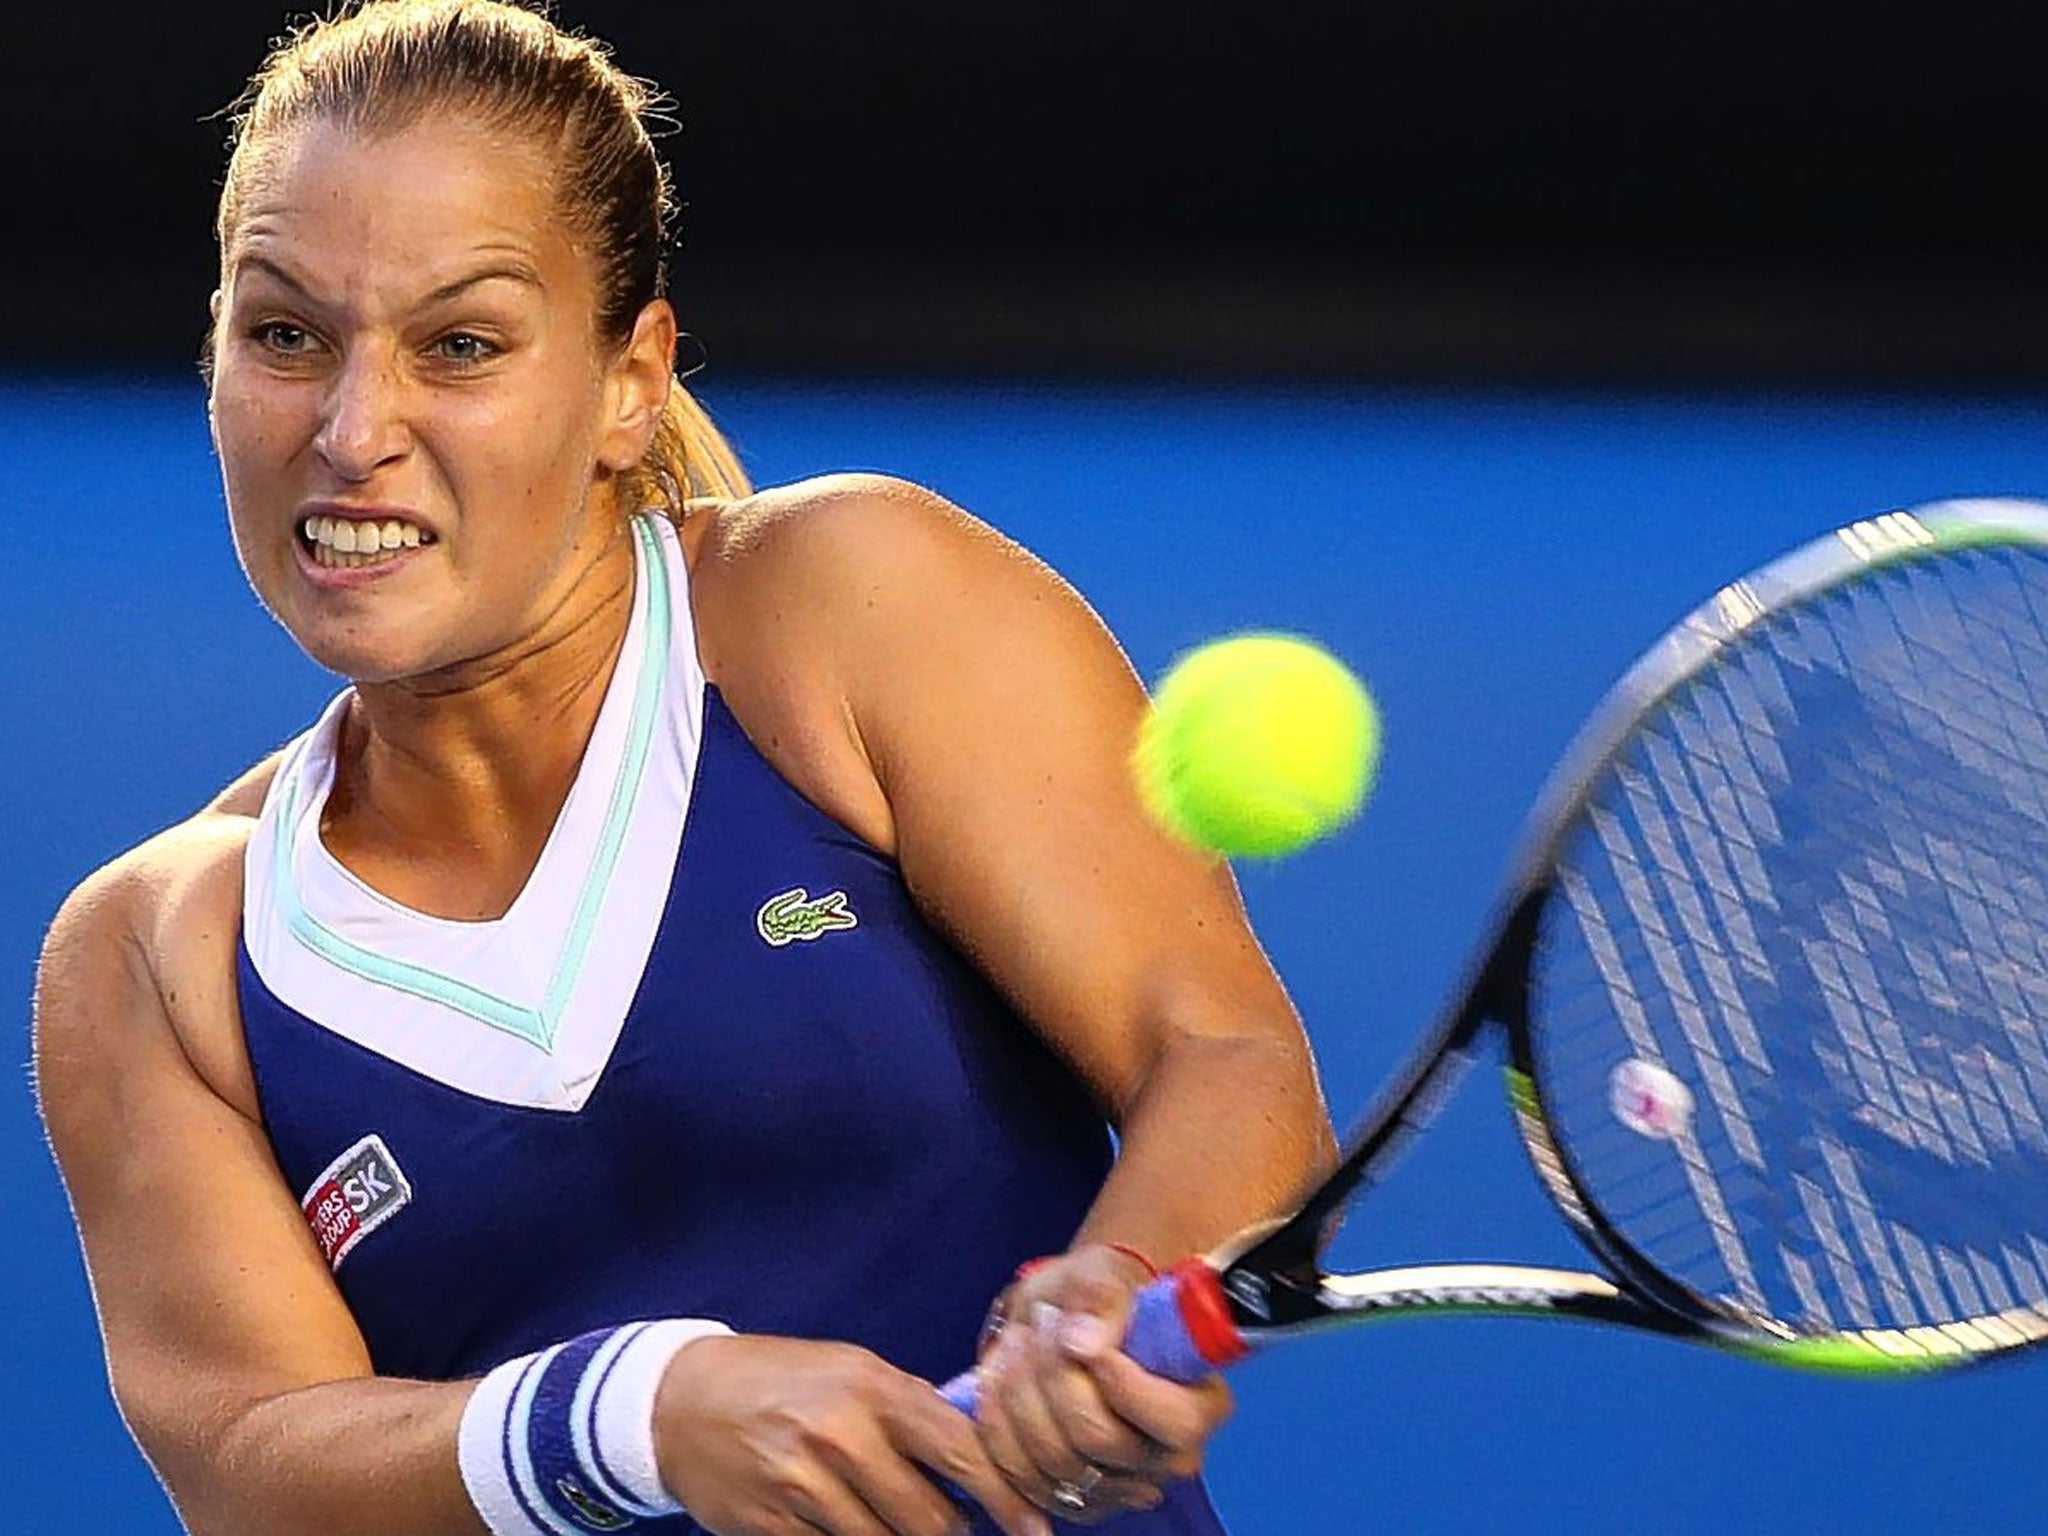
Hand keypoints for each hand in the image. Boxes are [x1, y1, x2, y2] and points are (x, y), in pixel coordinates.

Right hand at [654, 1334, 1052, 1535]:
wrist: (680, 1399)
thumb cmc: (780, 1379)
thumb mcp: (850, 1370)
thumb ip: (910, 1408)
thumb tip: (974, 1453)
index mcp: (874, 1388)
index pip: (962, 1452)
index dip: (1007, 1497)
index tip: (1036, 1528)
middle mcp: (844, 1436)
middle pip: (932, 1519)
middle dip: (951, 1532)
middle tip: (950, 1525)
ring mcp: (806, 1486)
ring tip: (894, 1521)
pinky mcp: (775, 1525)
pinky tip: (847, 1525)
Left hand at [974, 1245, 1233, 1523]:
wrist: (1070, 1317)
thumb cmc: (1101, 1296)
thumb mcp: (1104, 1273)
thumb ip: (1101, 1300)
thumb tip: (1083, 1341)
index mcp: (1201, 1406)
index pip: (1173, 1422)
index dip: (1119, 1382)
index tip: (1078, 1338)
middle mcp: (1166, 1458)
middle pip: (1096, 1439)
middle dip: (1054, 1375)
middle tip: (1042, 1323)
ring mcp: (1117, 1485)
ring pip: (1050, 1460)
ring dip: (1018, 1393)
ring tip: (1019, 1340)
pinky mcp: (1071, 1497)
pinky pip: (1018, 1477)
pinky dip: (998, 1426)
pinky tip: (999, 1381)